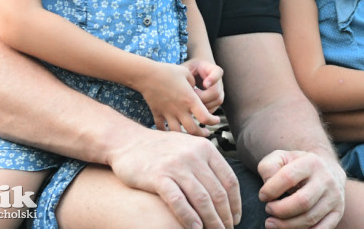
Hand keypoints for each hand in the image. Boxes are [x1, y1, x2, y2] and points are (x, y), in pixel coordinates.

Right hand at [108, 128, 241, 228]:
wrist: (127, 141)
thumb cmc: (160, 150)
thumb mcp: (188, 147)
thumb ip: (206, 163)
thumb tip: (225, 189)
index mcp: (205, 148)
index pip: (229, 180)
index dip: (235, 202)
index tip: (235, 218)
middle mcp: (194, 155)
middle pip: (218, 192)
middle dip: (225, 216)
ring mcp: (176, 165)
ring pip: (202, 199)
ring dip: (211, 220)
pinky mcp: (158, 177)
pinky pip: (178, 201)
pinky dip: (189, 218)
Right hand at [141, 61, 219, 135]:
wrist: (147, 74)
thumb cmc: (168, 71)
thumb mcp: (187, 74)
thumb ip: (194, 83)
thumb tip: (197, 90)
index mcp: (190, 99)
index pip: (205, 117)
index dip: (213, 121)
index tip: (216, 120)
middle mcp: (179, 109)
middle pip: (193, 130)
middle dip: (202, 134)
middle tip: (206, 132)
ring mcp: (167, 113)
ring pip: (178, 133)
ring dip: (186, 136)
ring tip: (190, 136)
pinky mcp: (157, 114)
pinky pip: (161, 128)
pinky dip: (166, 133)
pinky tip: (171, 133)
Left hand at [185, 57, 224, 113]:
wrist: (197, 71)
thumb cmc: (191, 69)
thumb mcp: (188, 68)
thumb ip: (186, 75)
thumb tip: (187, 89)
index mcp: (213, 70)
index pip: (217, 73)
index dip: (213, 79)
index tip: (205, 84)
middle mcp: (219, 81)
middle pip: (216, 92)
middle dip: (202, 97)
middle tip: (190, 96)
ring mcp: (220, 91)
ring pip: (216, 102)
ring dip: (202, 104)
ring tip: (191, 101)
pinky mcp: (217, 100)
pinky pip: (213, 108)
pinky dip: (203, 110)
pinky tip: (193, 107)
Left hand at [257, 150, 345, 228]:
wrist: (327, 170)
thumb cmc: (297, 167)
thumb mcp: (281, 158)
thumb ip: (269, 167)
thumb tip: (267, 184)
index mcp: (311, 162)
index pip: (288, 177)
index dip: (270, 190)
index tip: (263, 196)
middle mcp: (326, 179)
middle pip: (302, 202)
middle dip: (279, 210)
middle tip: (268, 210)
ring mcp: (334, 197)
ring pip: (309, 219)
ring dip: (286, 225)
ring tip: (272, 223)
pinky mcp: (338, 212)